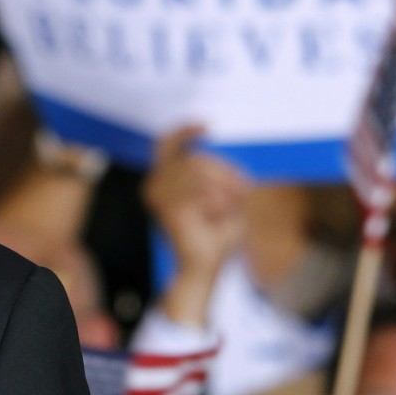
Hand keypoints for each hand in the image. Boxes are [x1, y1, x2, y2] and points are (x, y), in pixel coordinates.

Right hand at [142, 125, 248, 325]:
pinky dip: (218, 203)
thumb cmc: (215, 234)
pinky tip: (217, 216)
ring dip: (222, 189)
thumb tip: (221, 161)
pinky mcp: (170, 210)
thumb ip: (219, 175)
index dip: (184, 132)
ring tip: (228, 207)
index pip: (166, 145)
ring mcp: (159, 198)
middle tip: (240, 192)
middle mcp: (155, 185)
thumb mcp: (224, 197)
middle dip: (223, 172)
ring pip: (198, 173)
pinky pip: (202, 193)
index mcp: (164, 180)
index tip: (208, 126)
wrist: (205, 267)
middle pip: (194, 159)